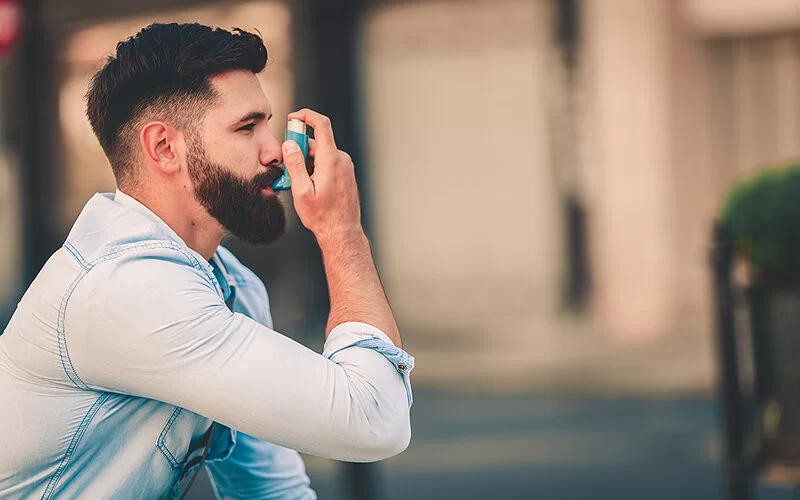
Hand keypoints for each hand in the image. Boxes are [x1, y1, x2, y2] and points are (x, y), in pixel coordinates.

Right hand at [282, 109, 361, 240]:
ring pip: (321, 154)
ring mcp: (345, 167)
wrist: (342, 232)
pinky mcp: (346, 174)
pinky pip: (327, 162)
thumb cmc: (322, 216)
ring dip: (307, 163)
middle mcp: (341, 160)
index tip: (293, 118)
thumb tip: (289, 144)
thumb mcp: (301, 192)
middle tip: (288, 170)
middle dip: (299, 150)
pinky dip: (315, 169)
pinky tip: (311, 187)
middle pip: (316, 143)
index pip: (321, 125)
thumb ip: (294, 165)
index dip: (306, 116)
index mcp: (331, 160)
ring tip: (301, 186)